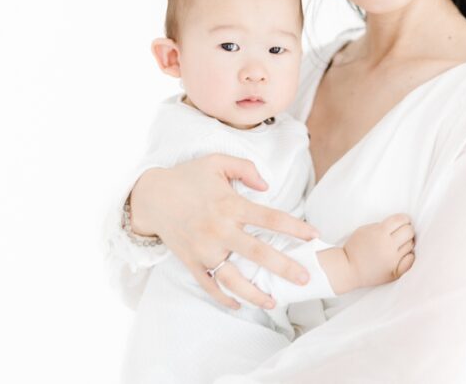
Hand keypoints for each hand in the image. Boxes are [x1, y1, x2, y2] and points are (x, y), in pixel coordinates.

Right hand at [129, 154, 320, 309]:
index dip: (294, 227)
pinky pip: (210, 284)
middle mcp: (219, 230)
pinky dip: (224, 297)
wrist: (151, 196)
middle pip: (257, 253)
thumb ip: (246, 169)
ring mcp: (204, 249)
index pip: (269, 218)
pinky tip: (239, 304)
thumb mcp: (217, 161)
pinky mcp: (191, 262)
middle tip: (305, 278)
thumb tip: (267, 186)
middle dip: (284, 267)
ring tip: (273, 302)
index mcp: (229, 204)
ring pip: (233, 278)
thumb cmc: (188, 177)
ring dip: (254, 293)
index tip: (314, 235)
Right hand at [342, 213, 415, 288]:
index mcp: (380, 232)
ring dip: (406, 242)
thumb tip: (398, 225)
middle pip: (409, 231)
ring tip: (398, 244)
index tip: (404, 221)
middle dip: (407, 229)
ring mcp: (393, 259)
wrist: (348, 270)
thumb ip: (380, 226)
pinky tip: (402, 254)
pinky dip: (408, 255)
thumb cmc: (354, 248)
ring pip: (410, 245)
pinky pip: (410, 260)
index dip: (404, 219)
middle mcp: (388, 246)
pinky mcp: (395, 272)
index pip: (401, 220)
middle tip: (402, 232)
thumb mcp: (364, 230)